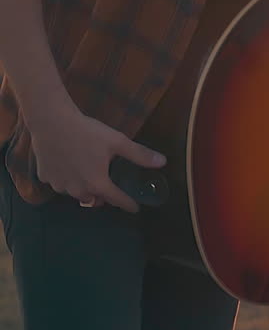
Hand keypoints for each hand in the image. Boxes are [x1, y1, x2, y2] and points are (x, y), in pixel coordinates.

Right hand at [31, 105, 165, 213]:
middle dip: (103, 197)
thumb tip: (162, 162)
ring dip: (83, 189)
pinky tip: (67, 166)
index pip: (117, 200)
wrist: (52, 121)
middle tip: (108, 187)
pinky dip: (65, 179)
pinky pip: (59, 183)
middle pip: (94, 200)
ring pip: (75, 194)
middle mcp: (78, 190)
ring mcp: (59, 186)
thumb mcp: (116, 141)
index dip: (128, 204)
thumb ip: (139, 154)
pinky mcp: (45, 178)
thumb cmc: (87, 131)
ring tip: (87, 176)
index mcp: (98, 183)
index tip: (135, 208)